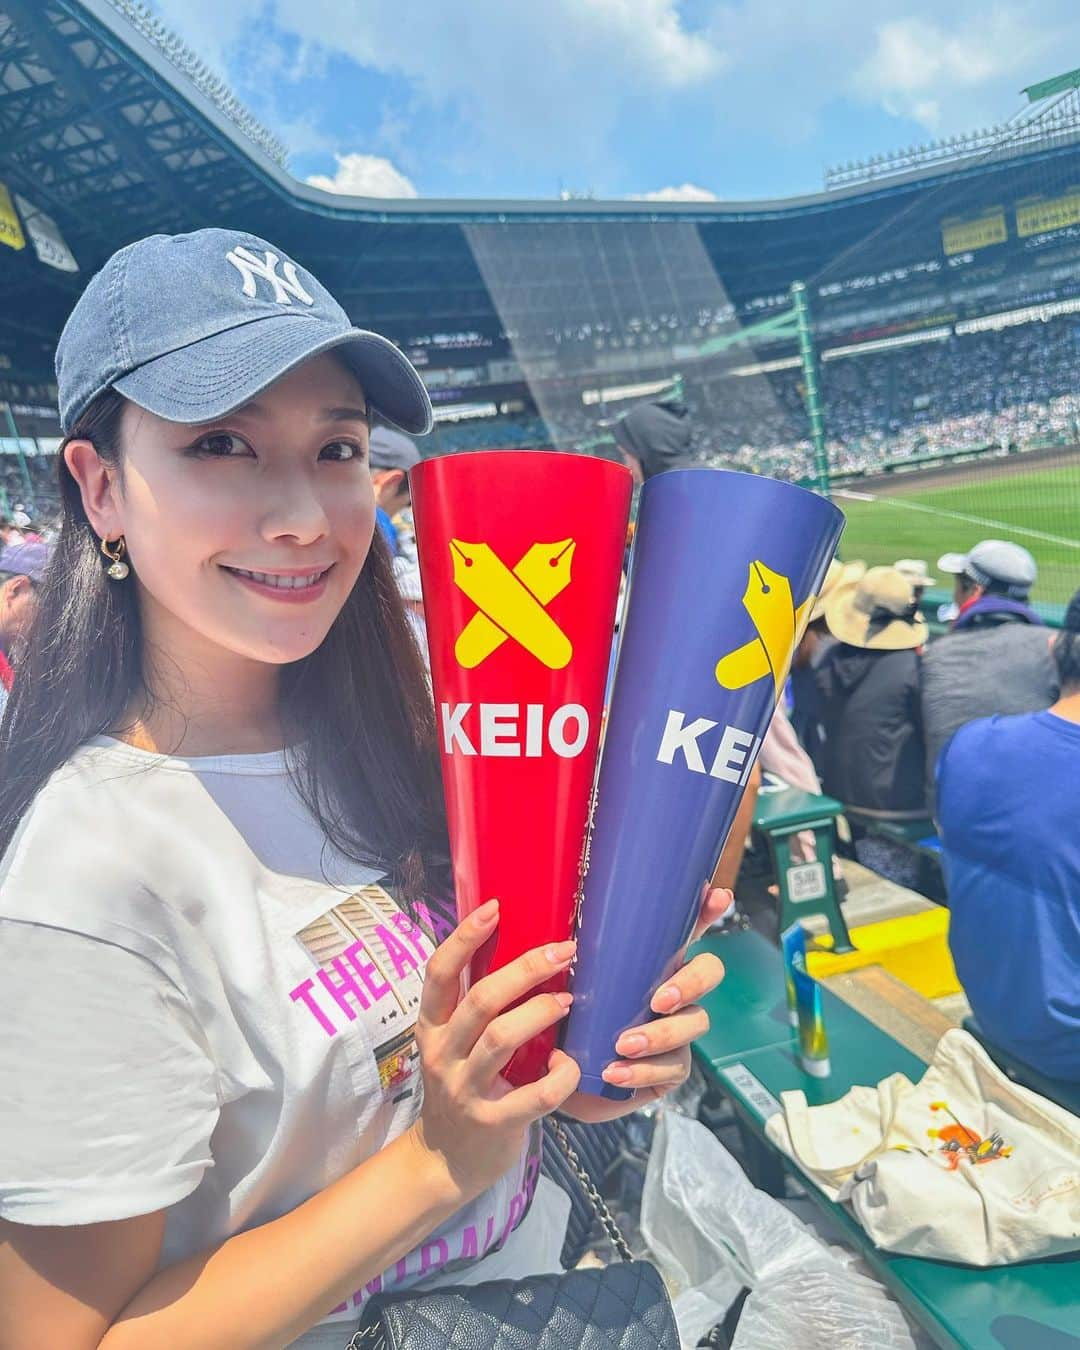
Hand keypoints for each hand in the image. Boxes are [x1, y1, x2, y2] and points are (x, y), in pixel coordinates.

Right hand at [410, 901, 581, 1199]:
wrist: (445, 1161)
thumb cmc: (462, 1085)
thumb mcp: (454, 1043)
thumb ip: (477, 1007)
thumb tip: (524, 950)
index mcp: (432, 1027)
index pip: (439, 973)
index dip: (464, 938)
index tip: (494, 907)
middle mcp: (442, 1054)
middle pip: (480, 1000)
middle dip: (525, 970)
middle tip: (564, 951)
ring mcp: (465, 1090)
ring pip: (501, 1039)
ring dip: (541, 1013)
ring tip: (567, 1000)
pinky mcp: (493, 1123)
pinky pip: (534, 1096)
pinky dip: (560, 1077)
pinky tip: (570, 1065)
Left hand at [561, 884, 731, 1121]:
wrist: (559, 1080)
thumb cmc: (567, 1022)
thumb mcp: (566, 984)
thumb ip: (570, 962)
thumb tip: (565, 945)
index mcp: (652, 962)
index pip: (687, 929)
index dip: (707, 910)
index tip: (718, 895)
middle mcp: (674, 990)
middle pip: (708, 971)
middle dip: (691, 983)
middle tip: (659, 1000)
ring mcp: (678, 1029)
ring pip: (695, 1022)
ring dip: (661, 1034)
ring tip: (623, 1045)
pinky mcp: (671, 1068)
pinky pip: (673, 1067)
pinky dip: (644, 1071)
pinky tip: (617, 1073)